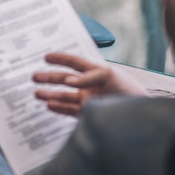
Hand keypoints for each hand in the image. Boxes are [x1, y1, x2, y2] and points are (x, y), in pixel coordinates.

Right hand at [33, 52, 147, 116]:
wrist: (140, 118)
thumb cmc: (130, 92)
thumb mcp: (111, 76)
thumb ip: (89, 77)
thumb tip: (69, 82)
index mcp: (97, 72)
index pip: (75, 63)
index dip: (61, 58)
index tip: (46, 57)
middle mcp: (91, 86)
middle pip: (66, 80)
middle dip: (50, 78)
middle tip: (34, 76)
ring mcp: (89, 101)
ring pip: (65, 96)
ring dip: (51, 94)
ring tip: (36, 93)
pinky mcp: (89, 115)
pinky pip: (70, 110)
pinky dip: (59, 107)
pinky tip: (49, 104)